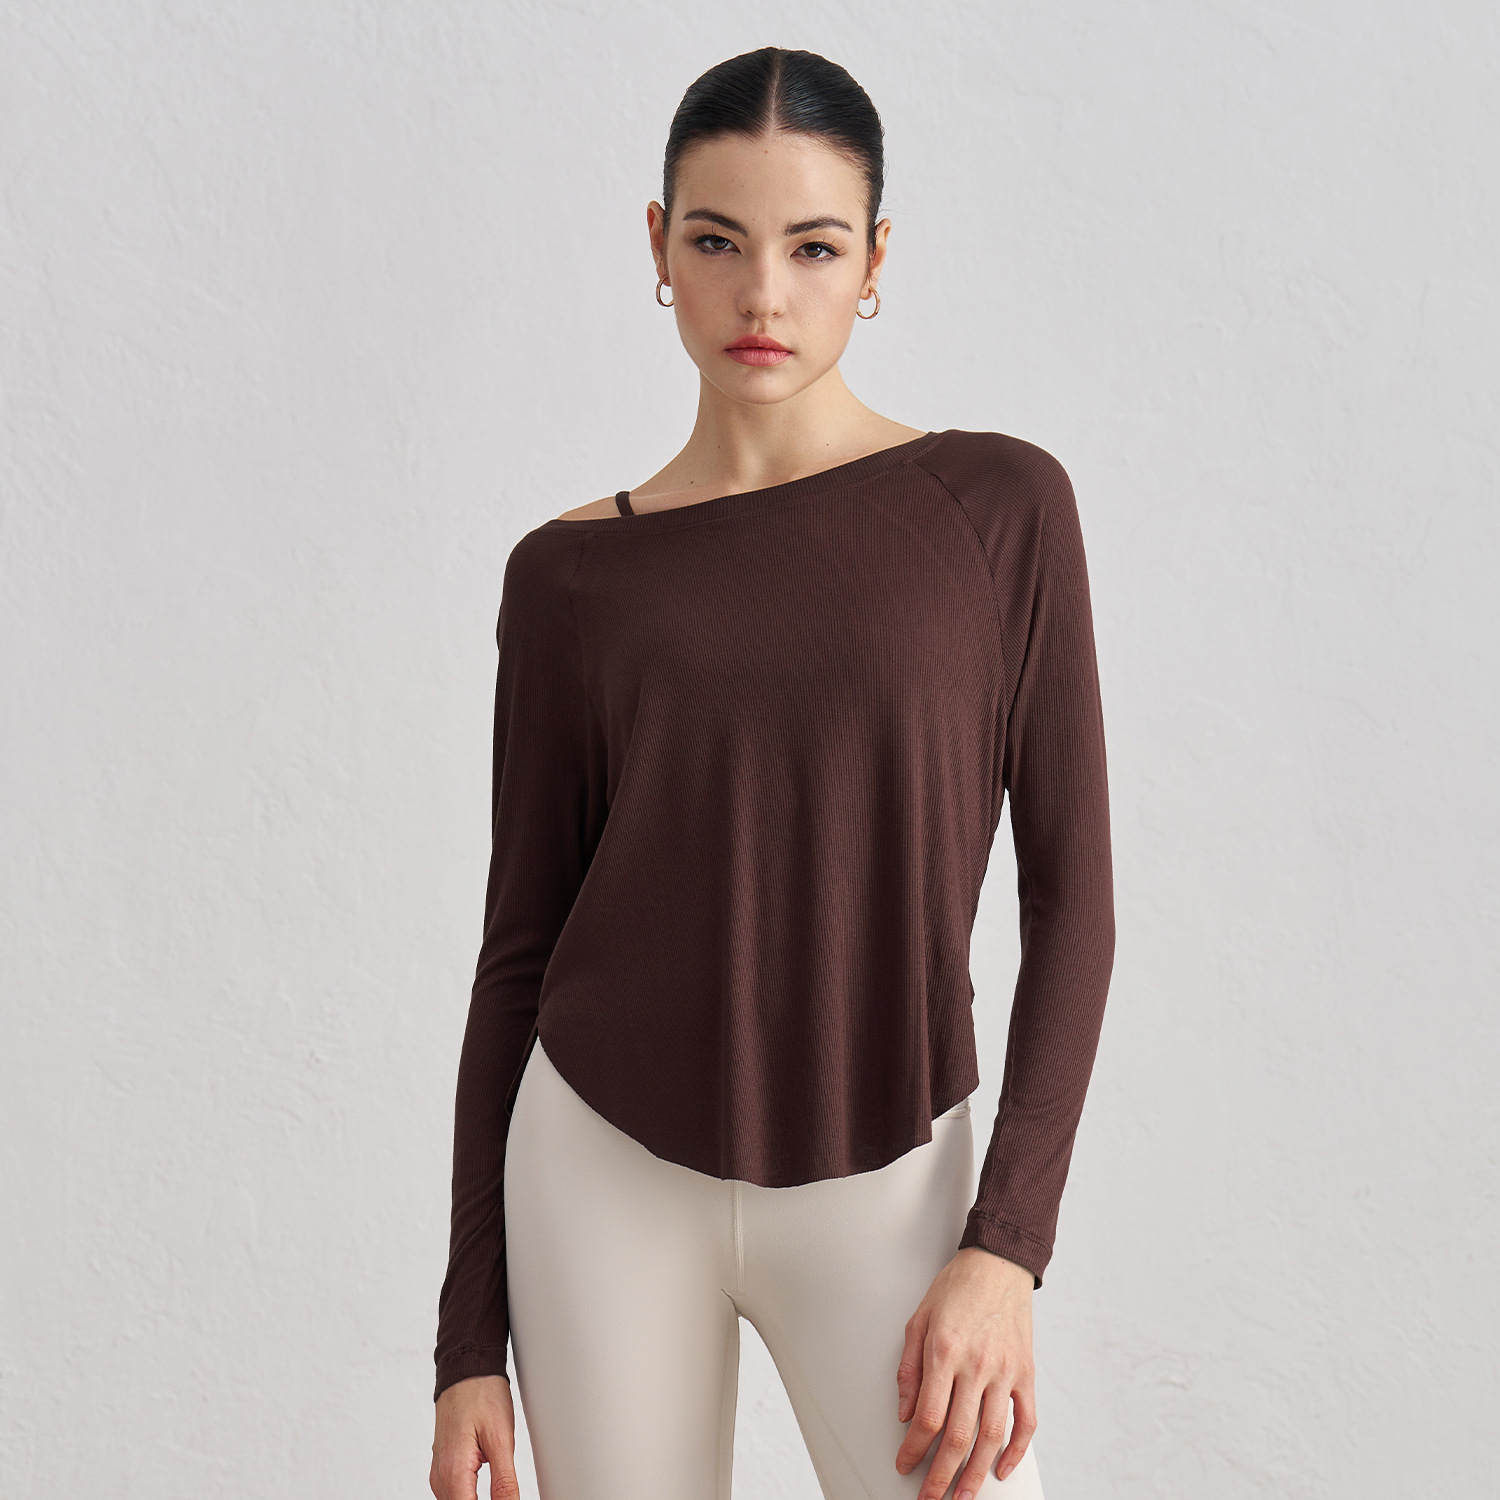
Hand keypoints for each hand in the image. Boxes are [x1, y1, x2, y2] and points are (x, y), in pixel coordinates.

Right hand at [430, 1374, 520, 1499]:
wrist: (466, 1369)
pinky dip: (468, 1496)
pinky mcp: (443, 1465)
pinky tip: (487, 1492)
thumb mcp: (501, 1439)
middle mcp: (440, 1475)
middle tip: (506, 1491)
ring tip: (500, 1491)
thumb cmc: (482, 1394)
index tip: (507, 1497)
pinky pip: (453, 1492)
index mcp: (454, 1471)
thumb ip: (504, 1482)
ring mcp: (439, 1470)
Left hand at [895, 1247, 1036, 1497]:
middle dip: (941, 1475)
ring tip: (962, 1496)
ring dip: (975, 1474)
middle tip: (929, 1498)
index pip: (928, 1417)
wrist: (997, 1264)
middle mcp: (977, 1365)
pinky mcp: (1026, 1374)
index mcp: (945, 1351)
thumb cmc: (955, 1289)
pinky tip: (1001, 1470)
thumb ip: (909, 1370)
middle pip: (958, 1436)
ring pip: (991, 1437)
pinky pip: (1026, 1422)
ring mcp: (1005, 1372)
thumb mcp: (918, 1320)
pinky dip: (1016, 1452)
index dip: (914, 1450)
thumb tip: (906, 1415)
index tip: (904, 1465)